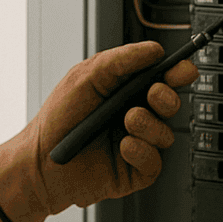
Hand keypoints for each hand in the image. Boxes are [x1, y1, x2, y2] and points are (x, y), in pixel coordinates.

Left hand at [0, 41, 197, 221]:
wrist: (40, 162)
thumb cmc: (57, 120)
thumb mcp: (85, 78)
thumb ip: (119, 61)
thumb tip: (153, 50)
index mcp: (124, 92)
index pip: (160, 79)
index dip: (176, 73)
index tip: (182, 69)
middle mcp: (133, 117)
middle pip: (170, 104)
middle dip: (167, 97)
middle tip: (153, 94)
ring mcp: (137, 144)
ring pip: (165, 133)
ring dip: (148, 124)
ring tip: (125, 122)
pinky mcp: (135, 170)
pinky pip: (155, 161)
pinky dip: (141, 151)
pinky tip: (122, 147)